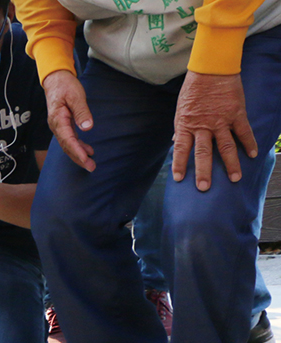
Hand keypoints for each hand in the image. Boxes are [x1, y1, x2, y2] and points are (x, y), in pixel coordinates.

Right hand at [41, 70, 94, 170]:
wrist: (55, 80)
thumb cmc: (65, 86)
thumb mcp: (75, 95)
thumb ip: (81, 112)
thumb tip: (87, 127)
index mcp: (58, 120)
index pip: (67, 140)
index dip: (76, 151)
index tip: (85, 159)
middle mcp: (56, 126)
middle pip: (67, 147)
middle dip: (78, 158)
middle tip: (91, 167)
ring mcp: (59, 127)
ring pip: (68, 145)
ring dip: (79, 155)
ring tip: (90, 163)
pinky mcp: (63, 126)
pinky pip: (70, 140)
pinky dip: (78, 147)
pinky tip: (87, 151)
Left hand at [172, 71, 256, 191]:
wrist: (211, 68)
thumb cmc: (193, 89)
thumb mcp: (181, 110)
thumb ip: (181, 128)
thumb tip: (177, 143)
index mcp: (187, 125)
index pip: (181, 149)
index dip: (179, 165)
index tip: (179, 179)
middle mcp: (204, 126)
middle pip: (203, 153)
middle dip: (203, 172)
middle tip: (204, 188)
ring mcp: (221, 120)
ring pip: (226, 146)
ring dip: (230, 164)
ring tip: (234, 179)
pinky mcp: (236, 112)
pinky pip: (243, 131)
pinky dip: (249, 143)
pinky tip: (252, 155)